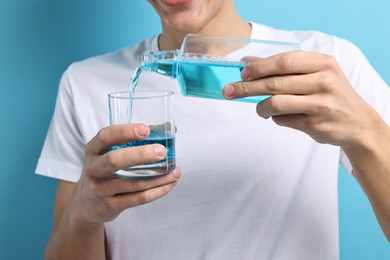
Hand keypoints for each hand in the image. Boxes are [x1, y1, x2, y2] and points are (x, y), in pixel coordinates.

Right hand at [71, 123, 180, 224]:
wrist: (86, 204)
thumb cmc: (104, 171)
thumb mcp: (107, 154)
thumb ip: (131, 141)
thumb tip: (169, 128)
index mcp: (93, 150)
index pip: (105, 136)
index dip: (125, 131)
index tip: (146, 130)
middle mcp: (93, 169)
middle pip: (115, 160)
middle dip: (141, 155)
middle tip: (163, 152)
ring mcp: (100, 189)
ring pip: (133, 183)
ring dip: (158, 178)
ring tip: (175, 172)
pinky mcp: (110, 205)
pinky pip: (138, 198)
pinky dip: (157, 191)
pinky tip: (169, 185)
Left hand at [223, 51, 380, 148]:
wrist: (357, 122)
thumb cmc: (329, 94)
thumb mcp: (314, 74)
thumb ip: (282, 67)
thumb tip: (246, 62)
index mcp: (323, 63)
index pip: (284, 61)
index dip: (259, 67)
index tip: (241, 72)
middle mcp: (324, 81)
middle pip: (275, 83)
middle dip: (246, 87)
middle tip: (229, 90)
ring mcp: (320, 104)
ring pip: (276, 103)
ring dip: (260, 107)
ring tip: (259, 109)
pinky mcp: (315, 124)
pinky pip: (282, 120)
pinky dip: (274, 118)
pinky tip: (278, 116)